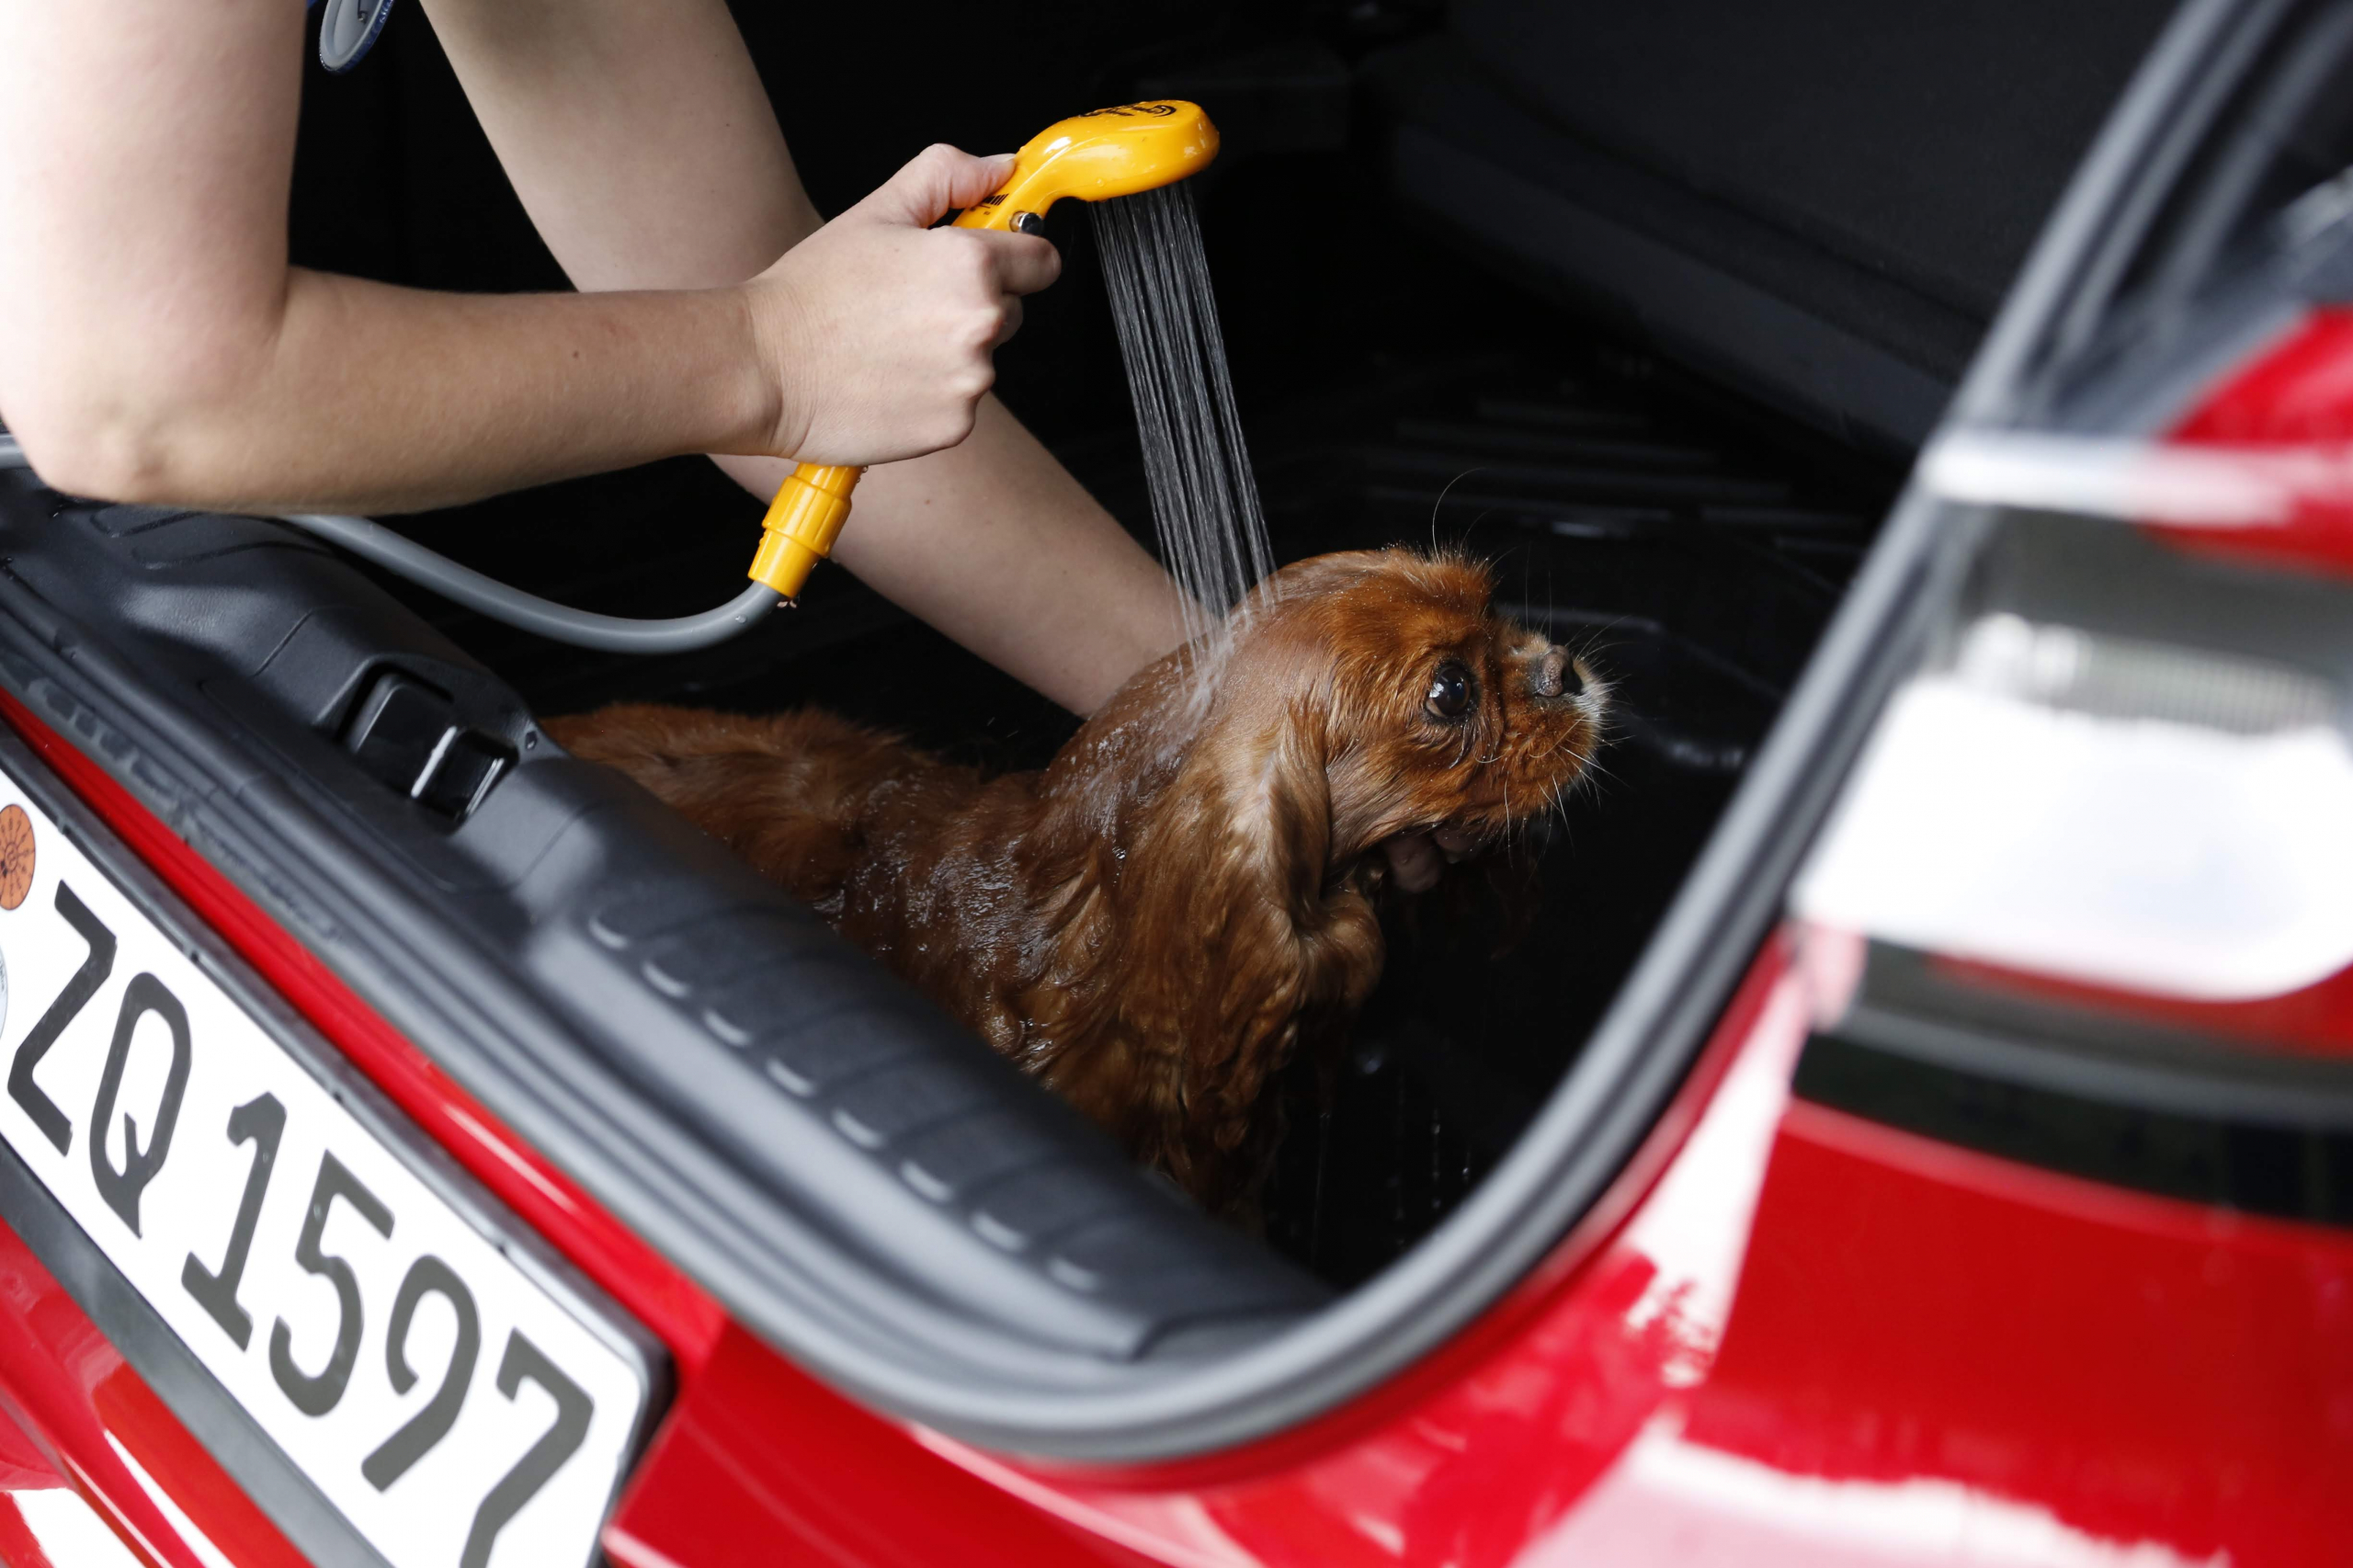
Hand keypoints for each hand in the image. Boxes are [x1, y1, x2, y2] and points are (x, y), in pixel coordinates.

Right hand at [744, 145, 1060, 467]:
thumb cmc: (812, 292)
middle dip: (973, 303)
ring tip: (887, 342)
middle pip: (1012, 310)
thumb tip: (1001, 169)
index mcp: (971, 265)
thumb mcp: (877, 211)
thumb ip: (948, 177)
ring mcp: (971, 381)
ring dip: (949, 351)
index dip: (1016, 254)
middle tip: (907, 302)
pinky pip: (960, 402)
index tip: (989, 256)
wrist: (763, 368)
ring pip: (983, 358)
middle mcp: (981, 325)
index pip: (1043, 260)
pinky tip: (886, 377)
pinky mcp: (953, 426)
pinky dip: (931, 394)